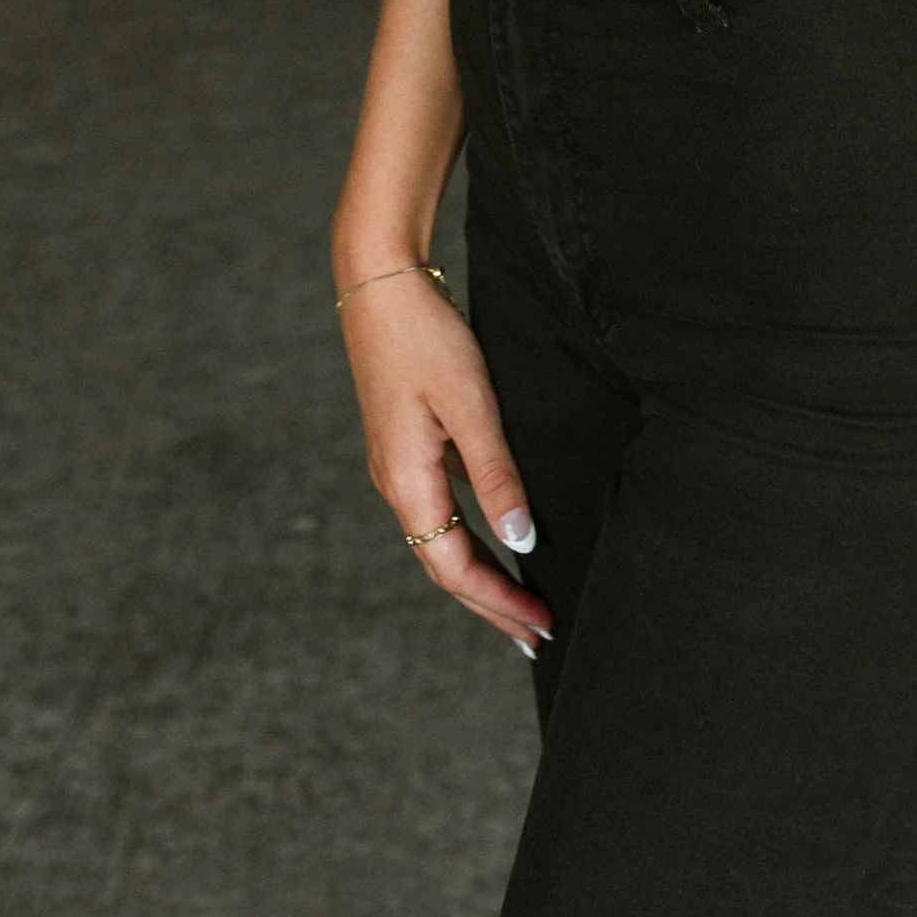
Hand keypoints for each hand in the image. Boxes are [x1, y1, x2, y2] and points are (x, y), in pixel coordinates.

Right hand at [338, 266, 552, 656]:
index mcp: (407, 481)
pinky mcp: (406, 444)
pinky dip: (473, 535)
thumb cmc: (424, 336)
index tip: (538, 625)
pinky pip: (441, 509)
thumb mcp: (470, 403)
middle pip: (445, 564)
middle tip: (537, 634)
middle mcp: (396, 483)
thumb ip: (496, 473)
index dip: (497, 602)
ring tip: (522, 600)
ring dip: (483, 573)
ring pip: (442, 539)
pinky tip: (499, 535)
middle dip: (491, 603)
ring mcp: (398, 464)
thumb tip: (520, 541)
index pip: (453, 567)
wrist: (379, 282)